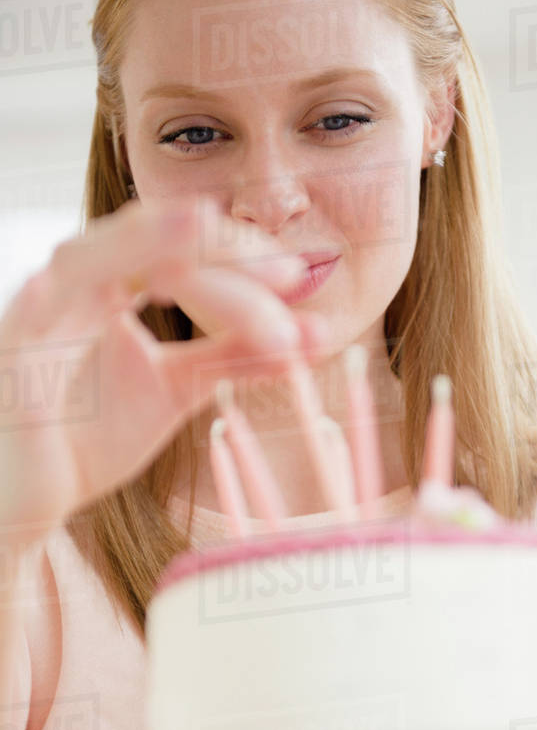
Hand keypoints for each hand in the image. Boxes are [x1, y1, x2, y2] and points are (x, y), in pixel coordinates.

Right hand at [0, 196, 328, 552]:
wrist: (25, 499)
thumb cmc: (88, 438)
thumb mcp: (179, 389)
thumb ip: (236, 358)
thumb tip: (313, 335)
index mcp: (114, 285)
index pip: (185, 249)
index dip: (243, 257)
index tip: (299, 279)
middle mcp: (78, 284)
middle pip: (156, 238)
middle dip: (224, 250)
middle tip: (290, 276)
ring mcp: (44, 306)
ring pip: (108, 252)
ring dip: (167, 247)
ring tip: (212, 229)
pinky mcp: (17, 341)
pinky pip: (53, 297)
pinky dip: (93, 275)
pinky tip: (145, 275)